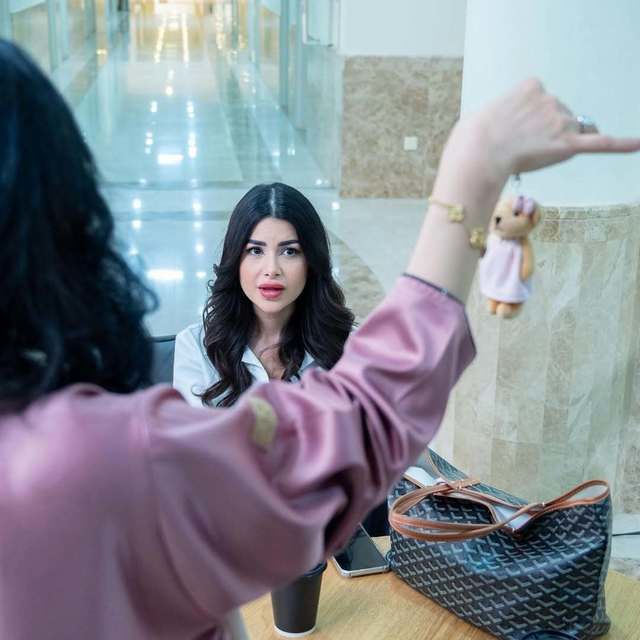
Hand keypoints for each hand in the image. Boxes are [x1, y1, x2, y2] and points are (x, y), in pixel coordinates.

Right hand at [450, 78, 639, 181]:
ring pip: (570, 132)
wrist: (477, 154)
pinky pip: (601, 144)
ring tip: (529, 155)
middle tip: (518, 147)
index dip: (530, 117)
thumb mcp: (487, 112)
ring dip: (555, 143)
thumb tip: (510, 128)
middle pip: (559, 116)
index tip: (515, 128)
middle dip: (545, 131)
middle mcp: (551, 99)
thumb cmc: (473, 138)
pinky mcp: (568, 145)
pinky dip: (622, 144)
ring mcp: (561, 122)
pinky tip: (639, 144)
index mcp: (532, 86)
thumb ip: (506, 113)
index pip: (541, 100)